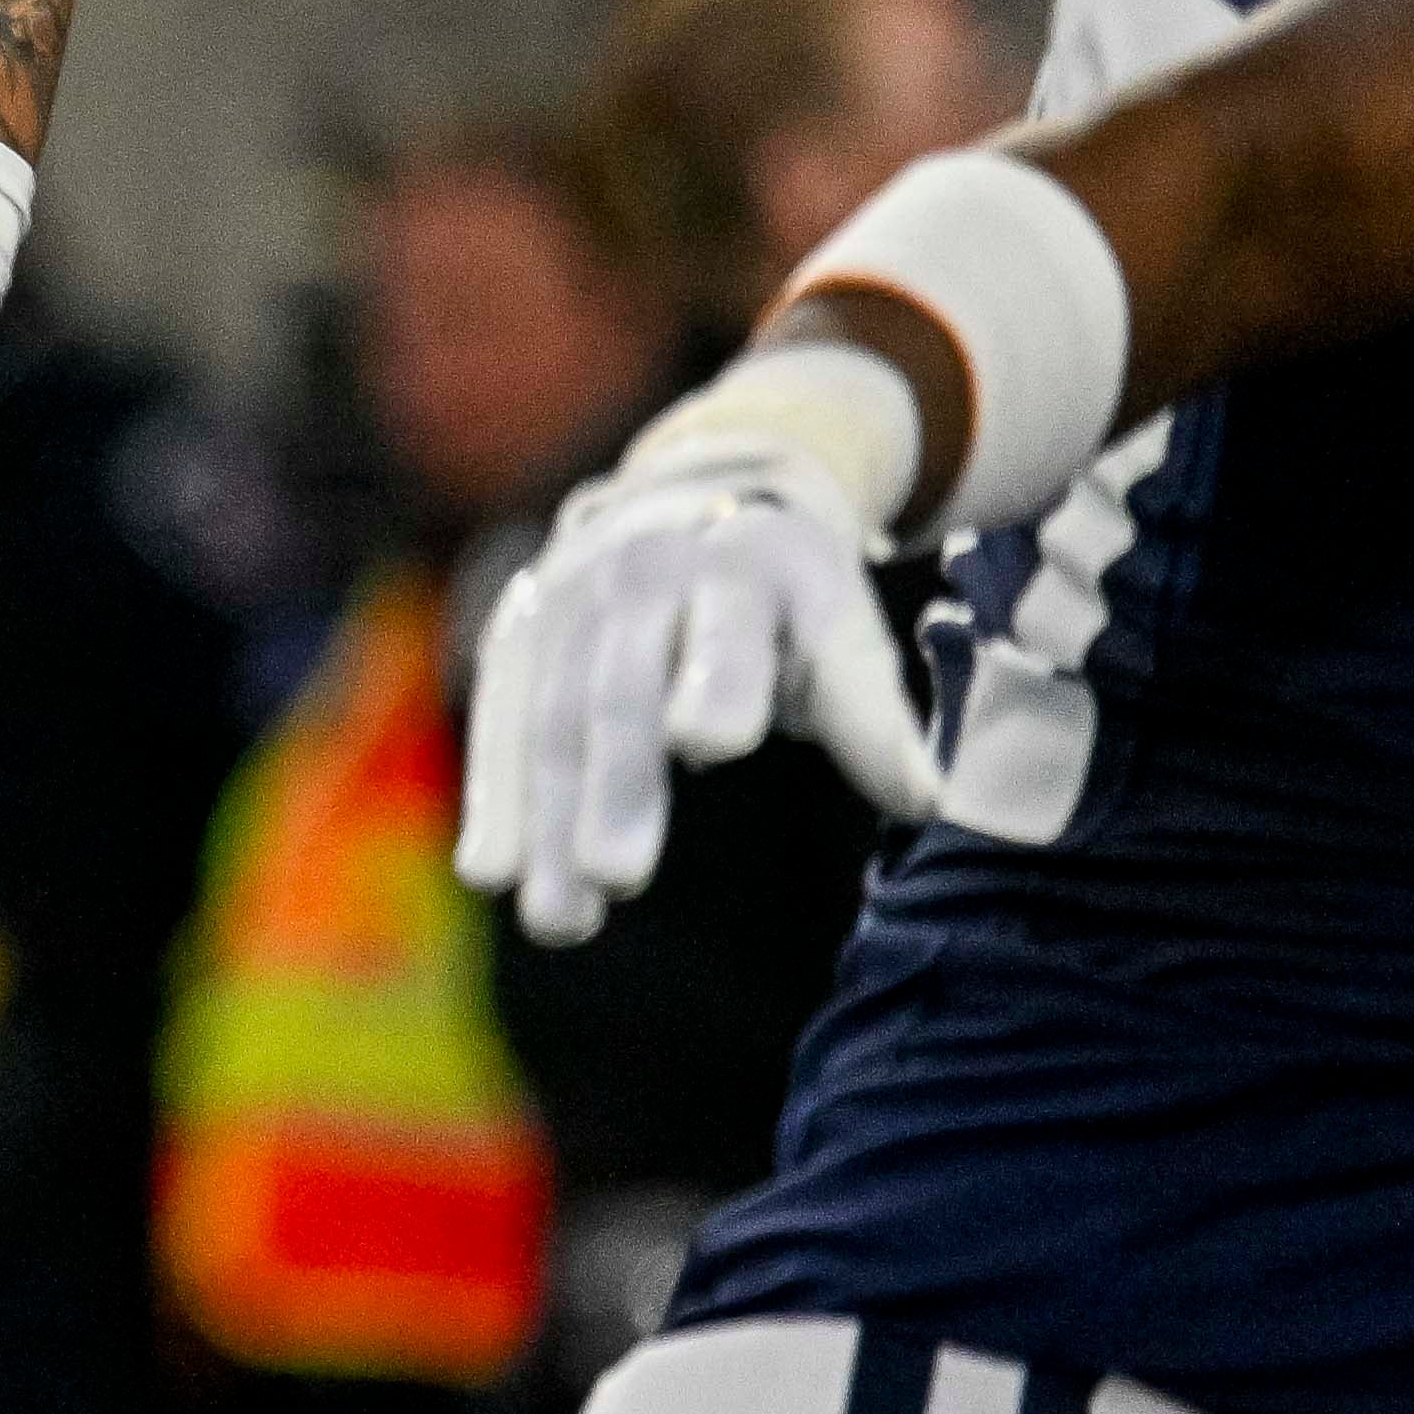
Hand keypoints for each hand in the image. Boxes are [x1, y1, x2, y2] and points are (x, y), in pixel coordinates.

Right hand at [452, 429, 939, 945]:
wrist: (686, 492)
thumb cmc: (781, 598)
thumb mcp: (836, 630)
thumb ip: (871, 716)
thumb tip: (921, 802)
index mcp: (744, 566)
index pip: (732, 630)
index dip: (718, 679)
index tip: (706, 741)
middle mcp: (644, 576)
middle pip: (625, 688)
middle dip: (618, 783)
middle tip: (618, 875)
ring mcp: (570, 603)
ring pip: (554, 719)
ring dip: (550, 823)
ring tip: (561, 920)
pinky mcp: (519, 634)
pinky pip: (499, 722)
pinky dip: (496, 800)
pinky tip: (491, 874)